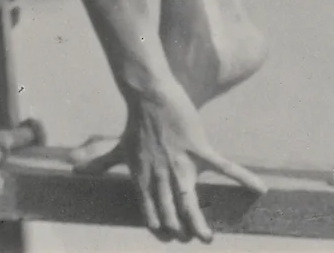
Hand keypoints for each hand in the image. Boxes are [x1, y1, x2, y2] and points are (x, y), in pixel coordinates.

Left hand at [74, 81, 262, 241]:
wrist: (149, 95)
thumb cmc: (135, 123)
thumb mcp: (118, 147)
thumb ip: (100, 162)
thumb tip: (74, 167)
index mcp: (143, 180)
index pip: (151, 214)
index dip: (161, 229)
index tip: (170, 236)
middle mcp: (161, 177)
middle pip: (172, 214)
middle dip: (183, 231)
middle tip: (195, 238)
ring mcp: (181, 164)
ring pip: (191, 202)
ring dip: (199, 223)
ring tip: (207, 237)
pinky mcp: (198, 148)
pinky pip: (224, 167)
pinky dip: (243, 179)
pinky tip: (259, 190)